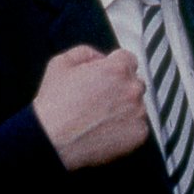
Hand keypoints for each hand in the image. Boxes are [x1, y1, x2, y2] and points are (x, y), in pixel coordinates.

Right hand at [32, 46, 148, 170]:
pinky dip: (126, 128)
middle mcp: (132, 89)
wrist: (53, 141)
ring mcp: (138, 112)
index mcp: (117, 69)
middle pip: (134, 82)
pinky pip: (138, 126)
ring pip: (137, 105)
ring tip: (99, 117)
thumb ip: (86, 53)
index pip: (128, 59)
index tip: (106, 77)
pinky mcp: (140, 132)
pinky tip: (106, 130)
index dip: (114, 67)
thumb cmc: (54, 106)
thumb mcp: (60, 64)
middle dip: (120, 88)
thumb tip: (100, 57)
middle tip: (99, 100)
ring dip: (125, 108)